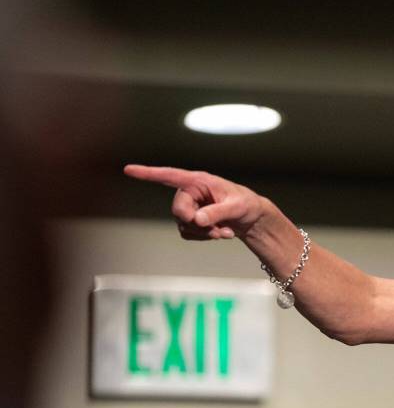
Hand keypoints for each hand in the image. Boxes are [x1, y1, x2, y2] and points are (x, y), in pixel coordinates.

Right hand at [123, 165, 264, 239]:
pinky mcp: (191, 221)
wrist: (252, 218)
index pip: (169, 175)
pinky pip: (188, 234)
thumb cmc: (246, 204)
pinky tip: (220, 233)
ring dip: (204, 233)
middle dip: (196, 223)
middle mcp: (190, 192)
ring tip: (224, 231)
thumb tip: (197, 220)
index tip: (128, 169)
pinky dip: (205, 237)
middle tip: (216, 228)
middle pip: (178, 210)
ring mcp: (189, 207)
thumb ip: (217, 212)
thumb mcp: (236, 207)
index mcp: (198, 181)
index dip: (148, 173)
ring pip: (183, 225)